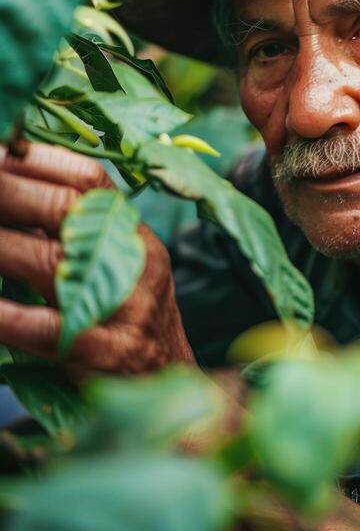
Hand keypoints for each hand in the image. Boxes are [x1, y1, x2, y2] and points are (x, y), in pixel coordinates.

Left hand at [0, 141, 194, 379]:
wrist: (171, 381)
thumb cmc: (127, 318)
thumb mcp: (115, 265)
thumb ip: (69, 232)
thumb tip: (9, 188)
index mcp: (133, 233)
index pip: (89, 180)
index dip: (39, 160)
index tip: (0, 149)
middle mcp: (136, 262)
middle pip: (70, 211)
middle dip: (10, 191)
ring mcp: (125, 309)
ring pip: (55, 264)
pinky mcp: (108, 355)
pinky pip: (49, 331)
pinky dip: (8, 316)